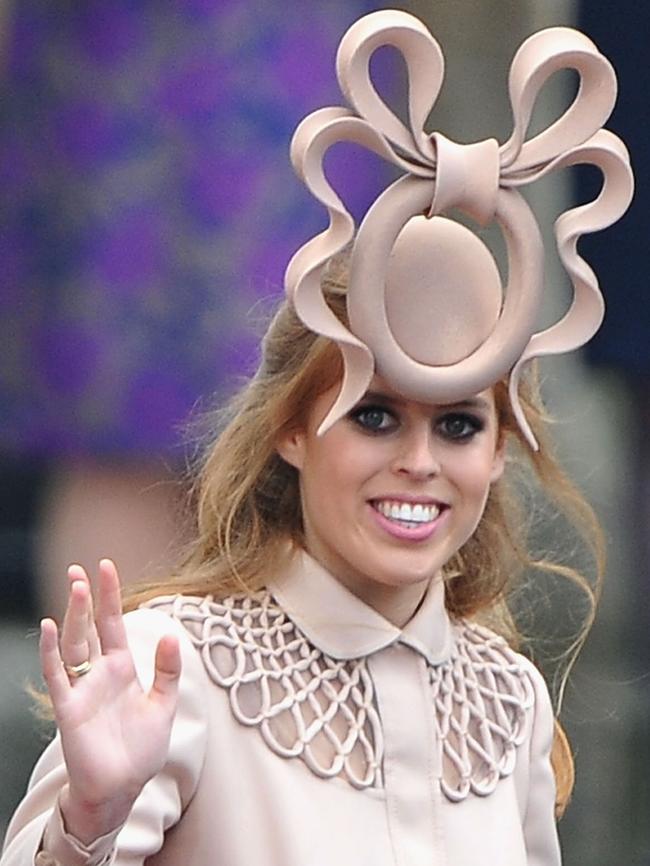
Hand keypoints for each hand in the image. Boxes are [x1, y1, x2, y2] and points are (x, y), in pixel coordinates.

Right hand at [39, 559, 180, 844]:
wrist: (122, 789)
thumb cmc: (140, 749)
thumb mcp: (163, 705)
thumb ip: (167, 670)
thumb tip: (172, 634)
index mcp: (122, 669)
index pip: (113, 624)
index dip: (110, 596)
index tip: (106, 566)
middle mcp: (99, 674)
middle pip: (89, 628)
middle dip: (85, 599)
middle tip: (79, 568)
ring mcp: (82, 689)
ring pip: (73, 644)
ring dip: (74, 615)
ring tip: (76, 586)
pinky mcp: (69, 709)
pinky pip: (56, 676)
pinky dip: (50, 652)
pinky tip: (49, 627)